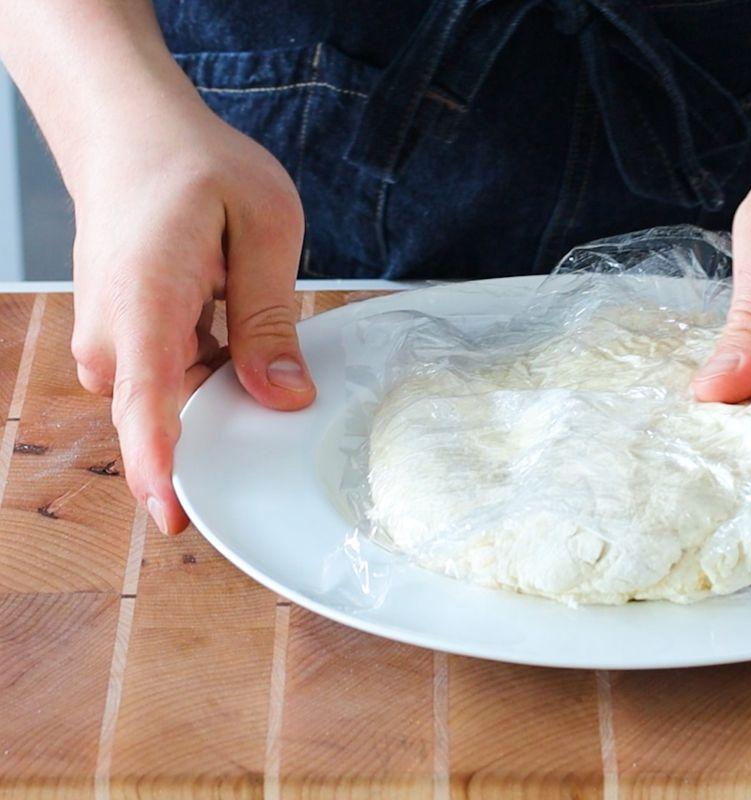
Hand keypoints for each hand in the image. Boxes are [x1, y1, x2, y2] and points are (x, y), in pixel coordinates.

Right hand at [69, 98, 312, 533]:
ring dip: (222, 389)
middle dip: (225, 425)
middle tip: (275, 374)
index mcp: (145, 301)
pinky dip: (211, 373)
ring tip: (251, 327)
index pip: (147, 402)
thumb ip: (271, 317)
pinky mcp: (122, 345)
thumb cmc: (195, 167)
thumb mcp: (264, 226)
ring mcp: (110, 343)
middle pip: (166, 418)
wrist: (130, 134)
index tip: (178, 518)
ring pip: (174, 403)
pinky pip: (171, 385)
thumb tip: (286, 397)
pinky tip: (237, 333)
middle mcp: (113, 334)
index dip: (161, 468)